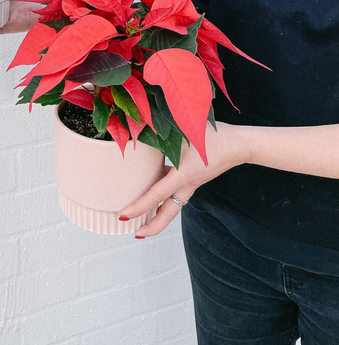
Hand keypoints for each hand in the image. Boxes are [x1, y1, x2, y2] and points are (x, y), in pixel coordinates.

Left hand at [120, 122, 249, 238]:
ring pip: (172, 205)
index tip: (124, 214)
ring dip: (157, 213)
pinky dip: (164, 196)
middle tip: (136, 233)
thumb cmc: (214, 137)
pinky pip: (176, 193)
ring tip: (141, 215)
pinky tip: (154, 185)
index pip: (156, 196)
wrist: (238, 145)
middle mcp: (187, 185)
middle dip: (152, 226)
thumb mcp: (184, 131)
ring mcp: (192, 184)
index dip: (139, 207)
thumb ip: (162, 131)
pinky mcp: (194, 179)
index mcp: (183, 175)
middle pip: (168, 214)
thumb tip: (139, 128)